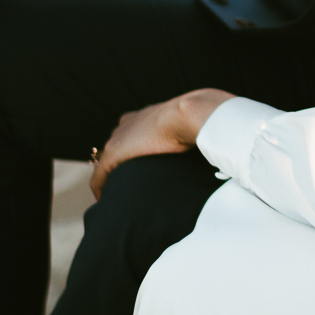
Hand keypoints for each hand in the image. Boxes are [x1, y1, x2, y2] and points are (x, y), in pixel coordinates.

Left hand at [89, 89, 232, 198]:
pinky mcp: (114, 153)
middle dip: (119, 166)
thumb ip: (194, 133)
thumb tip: (214, 144)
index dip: (131, 153)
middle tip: (126, 187)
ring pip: (107, 163)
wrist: (192, 114)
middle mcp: (128, 123)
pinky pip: (100, 176)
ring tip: (118, 196)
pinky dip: (100, 188)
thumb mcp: (196, 124)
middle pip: (115, 148)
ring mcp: (120, 137)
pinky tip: (105, 200)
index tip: (136, 170)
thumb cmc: (201, 118)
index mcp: (145, 116)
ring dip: (111, 178)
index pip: (129, 135)